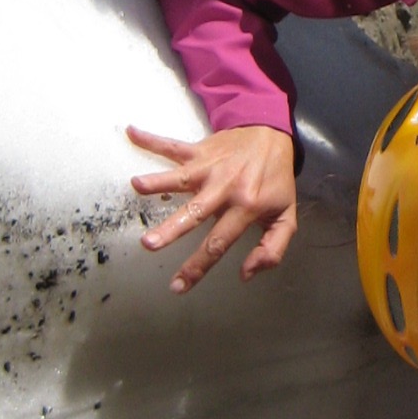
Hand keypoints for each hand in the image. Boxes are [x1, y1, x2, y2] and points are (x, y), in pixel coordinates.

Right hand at [127, 123, 297, 292]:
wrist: (273, 134)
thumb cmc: (275, 179)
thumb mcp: (286, 217)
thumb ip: (272, 249)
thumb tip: (246, 274)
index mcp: (246, 207)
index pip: (218, 242)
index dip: (197, 267)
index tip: (177, 286)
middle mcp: (225, 188)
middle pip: (194, 213)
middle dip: (171, 229)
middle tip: (148, 244)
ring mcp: (209, 168)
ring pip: (180, 178)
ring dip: (158, 181)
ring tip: (136, 185)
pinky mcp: (199, 151)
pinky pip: (172, 146)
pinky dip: (150, 140)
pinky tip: (131, 133)